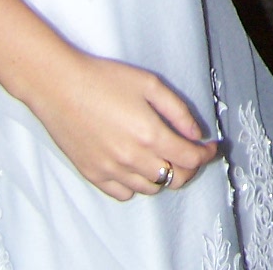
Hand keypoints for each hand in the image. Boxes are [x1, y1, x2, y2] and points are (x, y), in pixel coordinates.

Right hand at [29, 47, 217, 200]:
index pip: (189, 158)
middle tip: (192, 153)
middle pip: (174, 178)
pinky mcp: (93, 175)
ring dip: (165, 176)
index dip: (206, 155)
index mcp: (150, 135)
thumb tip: (196, 133)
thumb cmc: (105, 79)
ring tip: (166, 158)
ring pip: (151, 188)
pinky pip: (124, 193)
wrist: (60, 87)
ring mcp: (111, 171)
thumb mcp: (149, 84)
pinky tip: (138, 167)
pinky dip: (138, 185)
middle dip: (190, 168)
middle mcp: (132, 159)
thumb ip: (178, 110)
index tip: (212, 147)